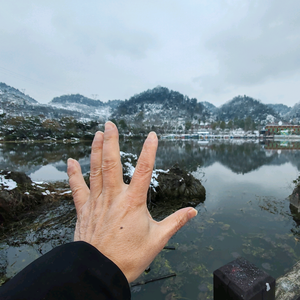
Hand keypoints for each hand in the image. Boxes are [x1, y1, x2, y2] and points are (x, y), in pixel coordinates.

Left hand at [67, 121, 196, 282]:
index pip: (143, 170)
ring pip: (95, 170)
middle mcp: (113, 197)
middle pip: (112, 163)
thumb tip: (193, 211)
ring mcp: (96, 202)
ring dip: (96, 150)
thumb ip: (176, 222)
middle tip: (110, 124)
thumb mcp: (158, 240)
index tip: (152, 135)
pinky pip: (77, 188)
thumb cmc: (128, 258)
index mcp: (133, 202)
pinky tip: (70, 161)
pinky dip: (73, 174)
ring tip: (97, 134)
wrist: (99, 272)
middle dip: (111, 140)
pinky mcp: (84, 210)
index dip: (148, 150)